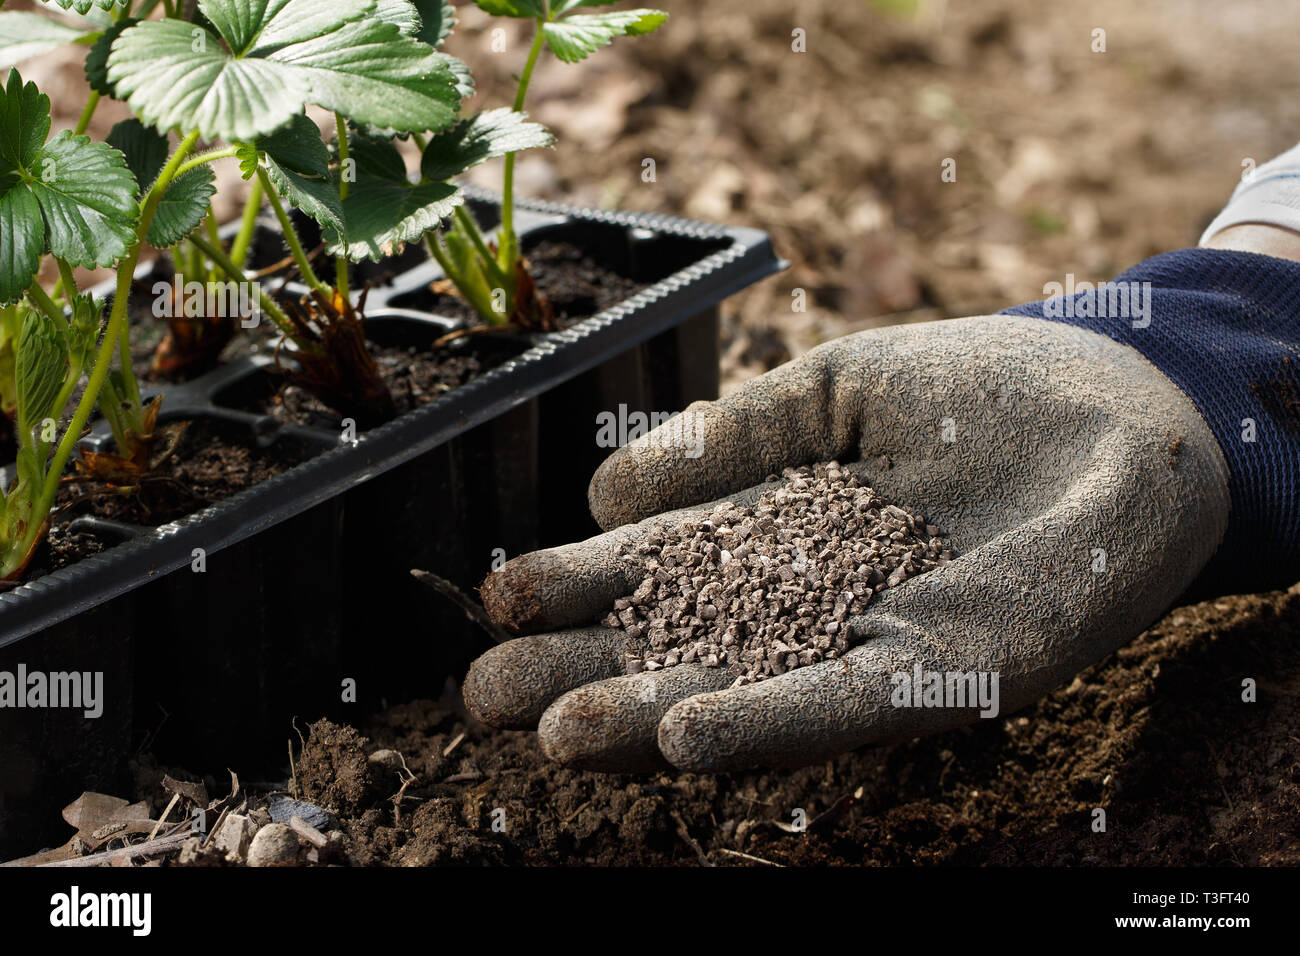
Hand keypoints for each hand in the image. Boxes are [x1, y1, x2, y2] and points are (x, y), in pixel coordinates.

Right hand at [463, 315, 1228, 771]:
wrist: (1119, 407)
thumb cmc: (979, 387)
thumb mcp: (834, 390)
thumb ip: (731, 434)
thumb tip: (604, 485)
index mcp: (775, 531)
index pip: (658, 566)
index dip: (578, 585)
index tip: (496, 596)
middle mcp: (807, 603)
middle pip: (677, 644)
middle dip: (582, 671)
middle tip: (483, 696)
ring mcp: (868, 643)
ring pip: (740, 691)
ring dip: (648, 717)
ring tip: (556, 734)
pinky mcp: (943, 676)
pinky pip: (840, 706)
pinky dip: (763, 724)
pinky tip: (685, 739)